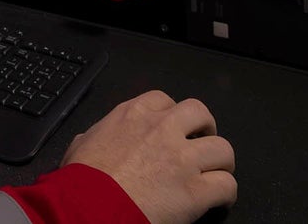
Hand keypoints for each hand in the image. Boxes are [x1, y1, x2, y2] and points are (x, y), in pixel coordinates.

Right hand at [62, 91, 235, 223]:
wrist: (89, 207)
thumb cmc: (81, 180)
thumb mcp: (80, 145)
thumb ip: (96, 136)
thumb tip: (93, 140)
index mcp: (133, 114)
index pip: (164, 100)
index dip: (172, 116)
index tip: (172, 130)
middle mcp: (162, 129)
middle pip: (201, 113)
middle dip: (205, 129)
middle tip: (201, 145)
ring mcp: (182, 159)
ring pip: (223, 148)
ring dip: (221, 162)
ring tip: (216, 174)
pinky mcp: (195, 190)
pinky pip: (227, 185)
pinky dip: (225, 193)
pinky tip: (218, 201)